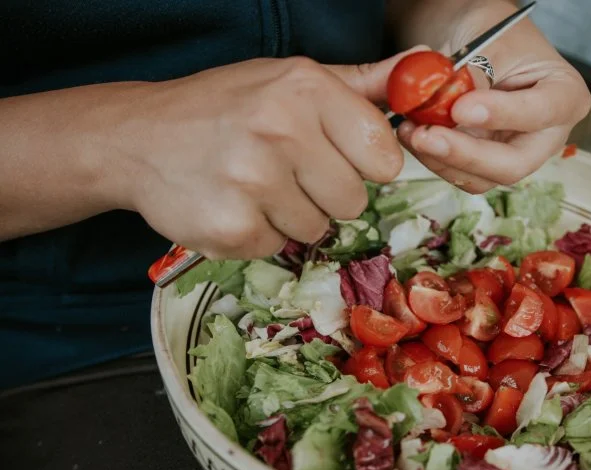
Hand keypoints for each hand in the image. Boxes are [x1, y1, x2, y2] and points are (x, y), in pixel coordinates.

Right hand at [101, 53, 414, 258]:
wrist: (138, 138)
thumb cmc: (226, 108)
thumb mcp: (289, 79)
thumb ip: (361, 84)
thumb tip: (424, 71)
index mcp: (306, 88)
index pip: (385, 156)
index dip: (365, 165)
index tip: (338, 158)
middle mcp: (281, 130)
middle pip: (355, 201)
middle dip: (326, 193)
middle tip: (285, 171)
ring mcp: (253, 182)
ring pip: (317, 230)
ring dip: (291, 216)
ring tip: (253, 185)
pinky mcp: (231, 228)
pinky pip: (277, 249)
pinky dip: (259, 235)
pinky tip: (232, 204)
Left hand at [395, 2, 590, 193]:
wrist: (477, 42)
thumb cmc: (495, 34)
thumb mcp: (490, 41)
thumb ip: (478, 75)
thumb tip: (453, 106)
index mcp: (565, 96)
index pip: (541, 113)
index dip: (501, 115)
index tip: (461, 108)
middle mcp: (545, 135)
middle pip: (512, 164)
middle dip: (465, 155)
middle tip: (426, 135)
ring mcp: (514, 153)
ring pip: (482, 178)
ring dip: (441, 159)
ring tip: (411, 130)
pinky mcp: (485, 163)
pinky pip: (460, 173)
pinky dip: (433, 158)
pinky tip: (412, 135)